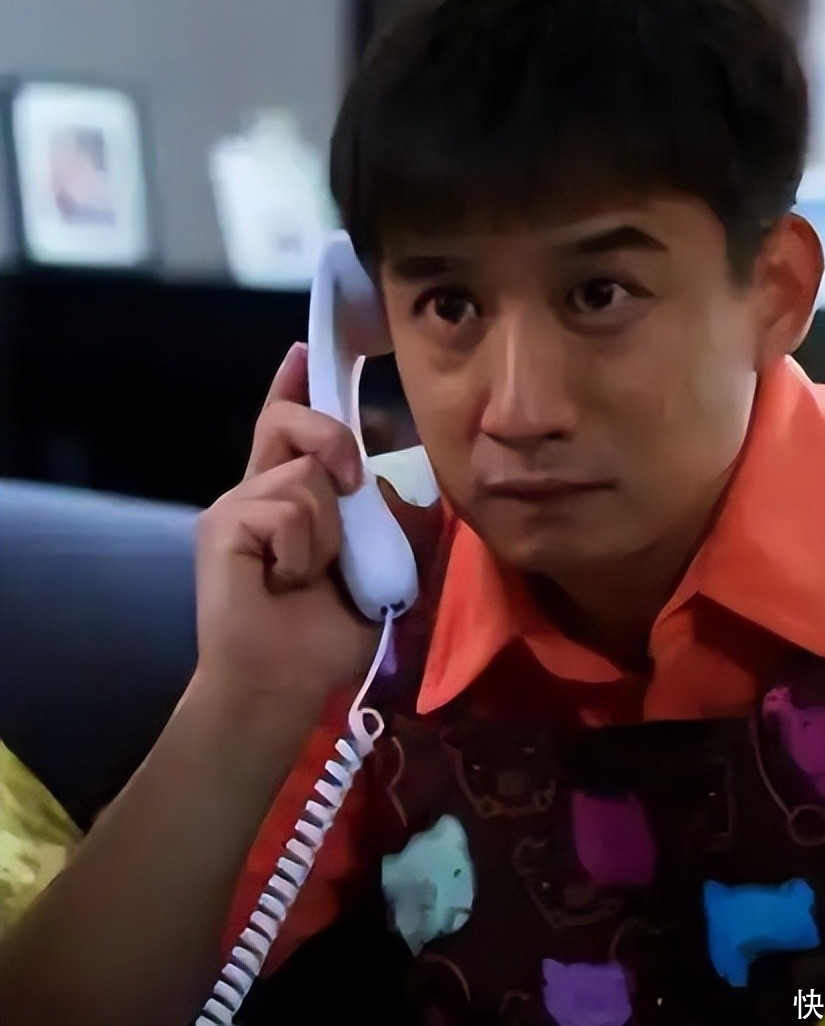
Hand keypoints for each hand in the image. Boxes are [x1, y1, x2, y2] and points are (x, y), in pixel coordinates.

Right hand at [194, 342, 380, 718]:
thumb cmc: (330, 632)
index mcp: (292, 498)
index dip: (296, 386)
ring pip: (304, 473)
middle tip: (352, 479)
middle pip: (287, 420)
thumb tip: (396, 480)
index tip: (306, 348)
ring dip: (328, 530)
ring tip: (310, 575)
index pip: (290, 428)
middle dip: (330, 434)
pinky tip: (287, 581)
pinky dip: (305, 549)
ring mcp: (238, 505)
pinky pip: (288, 509)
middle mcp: (260, 491)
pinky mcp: (223, 524)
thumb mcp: (384, 568)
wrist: (286, 682)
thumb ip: (391, 520)